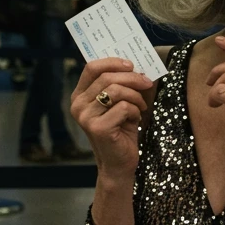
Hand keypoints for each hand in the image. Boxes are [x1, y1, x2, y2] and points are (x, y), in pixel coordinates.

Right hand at [71, 57, 152, 178]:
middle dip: (132, 78)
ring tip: (140, 107)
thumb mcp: (118, 103)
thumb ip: (119, 84)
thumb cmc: (120, 130)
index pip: (92, 67)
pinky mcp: (98, 128)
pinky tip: (134, 120)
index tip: (131, 65)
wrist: (119, 163)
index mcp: (79, 96)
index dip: (113, 62)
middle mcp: (78, 105)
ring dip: (136, 97)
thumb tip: (136, 66)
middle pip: (107, 77)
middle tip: (147, 83)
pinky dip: (135, 111)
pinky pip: (124, 107)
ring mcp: (86, 117)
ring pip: (117, 91)